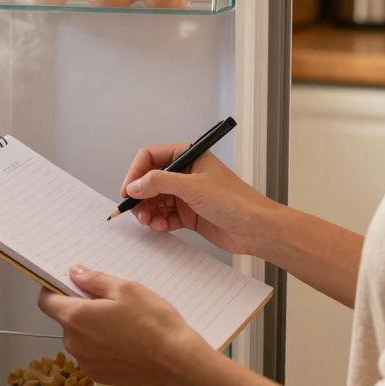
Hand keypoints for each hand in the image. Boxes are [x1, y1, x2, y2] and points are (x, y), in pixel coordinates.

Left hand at [37, 266, 209, 385]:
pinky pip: (92, 354)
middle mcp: (74, 343)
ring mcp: (86, 362)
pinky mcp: (99, 375)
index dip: (54, 290)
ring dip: (92, 328)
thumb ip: (94, 280)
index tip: (68, 284)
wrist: (177, 362)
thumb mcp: (125, 289)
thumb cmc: (154, 323)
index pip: (46, 301)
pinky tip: (126, 340)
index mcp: (76, 317)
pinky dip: (102, 346)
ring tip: (123, 323)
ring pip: (80, 337)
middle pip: (66, 319)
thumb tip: (75, 273)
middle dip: (81, 308)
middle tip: (109, 302)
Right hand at [120, 144, 273, 255]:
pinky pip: (164, 216)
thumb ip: (160, 183)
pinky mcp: (189, 214)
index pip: (151, 157)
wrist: (257, 229)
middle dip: (140, 196)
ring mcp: (186, 194)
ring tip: (149, 221)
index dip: (136, 173)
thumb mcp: (193, 187)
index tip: (128, 190)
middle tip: (136, 211)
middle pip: (149, 180)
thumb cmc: (236, 201)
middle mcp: (185, 174)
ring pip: (154, 200)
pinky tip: (162, 227)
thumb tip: (135, 185)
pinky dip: (159, 222)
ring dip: (148, 211)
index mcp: (189, 156)